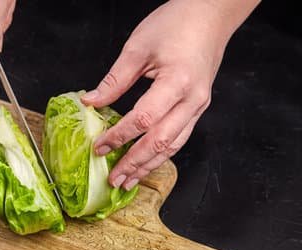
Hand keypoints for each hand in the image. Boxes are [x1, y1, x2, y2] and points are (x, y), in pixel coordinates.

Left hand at [82, 0, 259, 189]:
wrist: (210, 16)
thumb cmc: (177, 24)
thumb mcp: (138, 47)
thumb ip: (114, 80)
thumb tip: (91, 103)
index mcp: (178, 81)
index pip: (143, 119)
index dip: (119, 136)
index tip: (99, 146)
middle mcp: (193, 100)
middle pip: (160, 141)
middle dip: (134, 163)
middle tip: (113, 179)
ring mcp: (199, 107)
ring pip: (173, 146)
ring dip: (148, 165)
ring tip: (128, 181)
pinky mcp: (198, 108)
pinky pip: (179, 138)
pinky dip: (161, 154)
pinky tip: (146, 163)